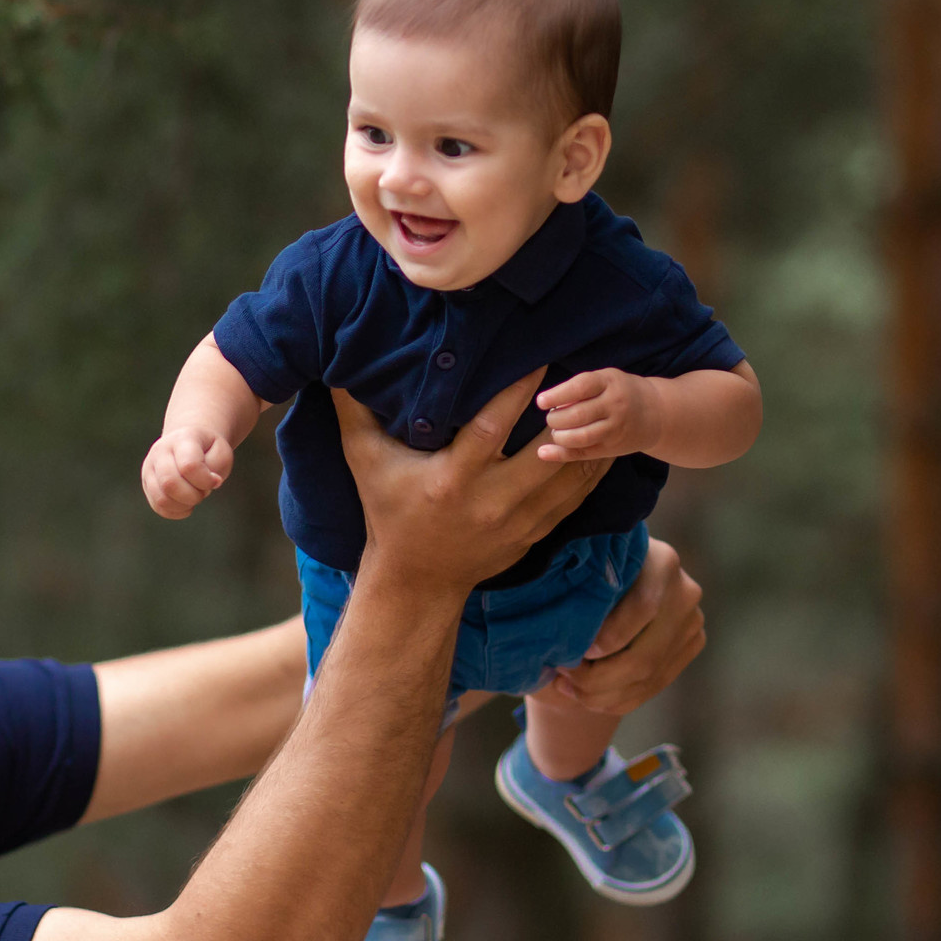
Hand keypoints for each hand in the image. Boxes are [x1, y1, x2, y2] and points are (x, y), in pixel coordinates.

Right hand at [144, 426, 234, 518]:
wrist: (189, 443)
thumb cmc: (208, 450)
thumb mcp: (221, 452)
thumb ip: (217, 466)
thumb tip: (210, 484)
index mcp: (182, 439)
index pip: (189, 466)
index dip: (206, 481)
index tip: (216, 481)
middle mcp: (160, 451)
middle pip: (170, 483)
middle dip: (194, 496)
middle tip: (204, 491)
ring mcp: (150, 468)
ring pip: (161, 499)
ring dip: (184, 505)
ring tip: (195, 496)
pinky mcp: (147, 484)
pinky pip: (159, 507)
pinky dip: (177, 511)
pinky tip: (187, 503)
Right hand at [335, 372, 608, 596]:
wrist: (415, 580)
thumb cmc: (387, 511)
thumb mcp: (365, 462)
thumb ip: (354, 413)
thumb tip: (335, 365)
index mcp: (452, 478)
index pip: (493, 427)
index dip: (519, 392)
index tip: (542, 360)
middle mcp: (490, 501)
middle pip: (545, 454)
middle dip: (569, 417)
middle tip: (587, 378)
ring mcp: (517, 521)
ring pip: (570, 478)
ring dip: (590, 442)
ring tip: (604, 404)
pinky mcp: (534, 534)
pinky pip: (574, 499)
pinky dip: (591, 471)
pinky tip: (605, 444)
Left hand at [534, 368, 661, 461]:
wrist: (657, 413)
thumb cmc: (621, 392)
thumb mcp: (606, 379)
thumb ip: (581, 387)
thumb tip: (549, 403)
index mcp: (610, 383)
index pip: (581, 387)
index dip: (558, 395)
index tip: (540, 401)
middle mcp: (615, 406)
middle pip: (578, 415)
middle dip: (555, 418)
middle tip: (551, 417)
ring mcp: (615, 429)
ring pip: (580, 437)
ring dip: (559, 435)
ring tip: (556, 430)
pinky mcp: (612, 448)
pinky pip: (583, 453)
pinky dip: (560, 454)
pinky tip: (543, 452)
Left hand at [541, 539, 704, 715]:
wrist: (612, 577)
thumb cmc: (586, 571)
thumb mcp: (582, 571)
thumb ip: (579, 593)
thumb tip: (560, 638)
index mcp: (661, 561)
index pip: (642, 608)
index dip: (609, 638)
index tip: (575, 651)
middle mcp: (685, 592)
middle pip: (645, 655)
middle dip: (599, 678)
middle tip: (563, 678)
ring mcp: (691, 622)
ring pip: (649, 676)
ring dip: (603, 694)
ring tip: (569, 689)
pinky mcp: (690, 646)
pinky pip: (654, 686)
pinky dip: (617, 699)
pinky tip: (588, 697)